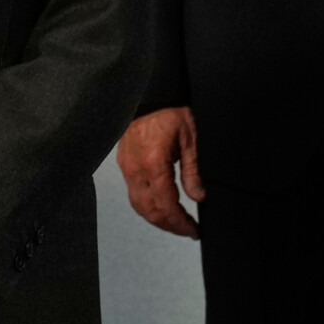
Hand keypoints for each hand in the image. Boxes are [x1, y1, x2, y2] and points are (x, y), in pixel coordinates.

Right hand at [117, 106, 202, 238]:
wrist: (151, 92)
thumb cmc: (171, 109)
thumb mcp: (191, 139)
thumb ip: (193, 170)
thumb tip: (199, 196)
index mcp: (153, 164)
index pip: (165, 205)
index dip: (180, 223)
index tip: (193, 231)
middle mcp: (136, 169)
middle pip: (149, 211)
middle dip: (169, 225)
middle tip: (188, 231)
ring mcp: (127, 167)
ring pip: (139, 205)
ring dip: (157, 218)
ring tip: (176, 223)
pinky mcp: (125, 163)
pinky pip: (134, 192)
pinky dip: (148, 205)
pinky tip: (160, 206)